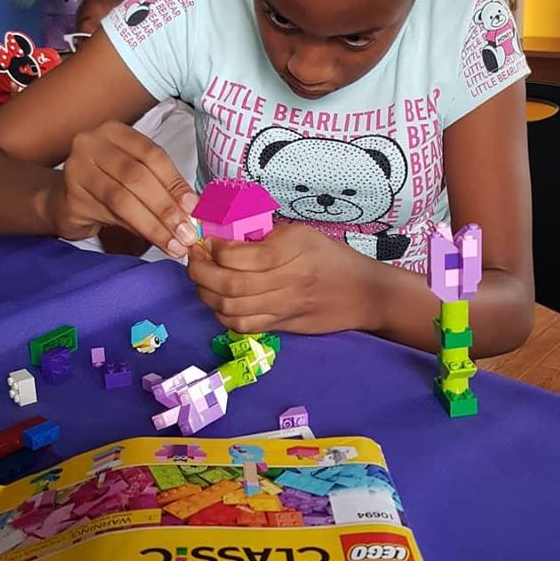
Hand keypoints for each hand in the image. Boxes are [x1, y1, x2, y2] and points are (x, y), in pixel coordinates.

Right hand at [43, 120, 198, 256]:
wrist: (64, 200)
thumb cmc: (109, 185)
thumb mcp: (137, 177)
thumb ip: (163, 187)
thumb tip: (195, 210)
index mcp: (115, 132)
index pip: (152, 154)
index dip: (176, 182)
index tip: (194, 208)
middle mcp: (91, 144)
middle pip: (137, 177)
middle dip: (166, 208)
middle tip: (187, 233)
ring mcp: (75, 170)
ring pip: (123, 199)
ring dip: (153, 225)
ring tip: (174, 244)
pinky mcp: (70, 199)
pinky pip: (108, 216)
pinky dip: (135, 230)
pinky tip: (152, 242)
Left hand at [187, 223, 377, 333]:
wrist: (364, 293)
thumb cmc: (333, 258)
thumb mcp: (303, 234)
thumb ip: (267, 237)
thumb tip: (226, 237)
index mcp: (294, 249)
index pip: (243, 255)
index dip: (215, 250)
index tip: (207, 241)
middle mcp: (289, 279)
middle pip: (230, 285)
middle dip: (201, 271)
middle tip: (194, 258)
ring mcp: (285, 307)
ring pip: (230, 308)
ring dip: (206, 294)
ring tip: (202, 279)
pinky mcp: (283, 325)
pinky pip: (243, 325)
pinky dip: (222, 314)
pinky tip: (218, 301)